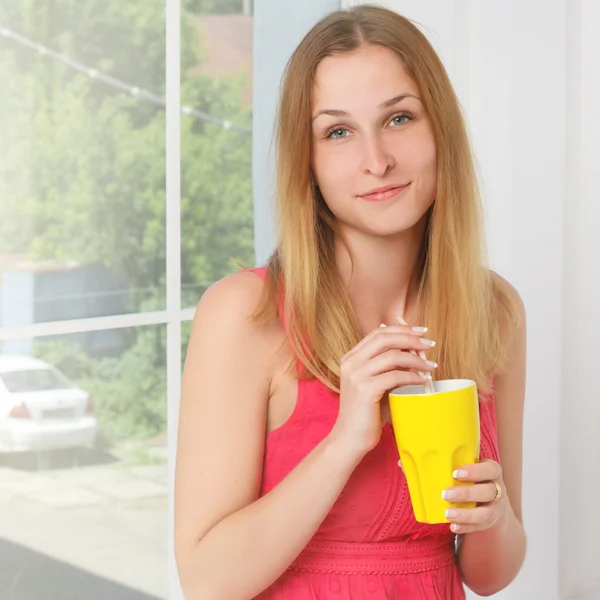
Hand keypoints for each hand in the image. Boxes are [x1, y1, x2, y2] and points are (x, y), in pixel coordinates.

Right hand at [330, 324, 436, 457]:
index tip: (420, 332)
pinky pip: (395, 376)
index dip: (400, 329)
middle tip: (429, 344)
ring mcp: (356, 375)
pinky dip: (413, 377)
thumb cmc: (366, 413)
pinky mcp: (365, 389)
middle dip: (410, 338)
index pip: (377, 333)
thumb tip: (415, 353)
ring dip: (415, 359)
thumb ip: (388, 368)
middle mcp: (351, 363)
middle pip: (384, 339)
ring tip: (431, 366)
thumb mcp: (376, 384)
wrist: (349, 438)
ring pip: (392, 356)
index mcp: (351, 358)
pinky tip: (423, 381)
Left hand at [441, 459, 508, 533]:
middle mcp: (497, 489)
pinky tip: (452, 526)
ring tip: (447, 513)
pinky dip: (465, 527)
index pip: (490, 470)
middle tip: (445, 494)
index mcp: (492, 472)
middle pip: (487, 492)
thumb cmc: (473, 478)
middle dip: (466, 494)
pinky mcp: (489, 523)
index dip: (475, 471)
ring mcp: (495, 508)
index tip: (455, 473)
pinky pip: (479, 527)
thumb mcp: (471, 468)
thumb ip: (456, 462)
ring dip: (465, 514)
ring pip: (485, 513)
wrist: (492, 500)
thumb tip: (425, 455)